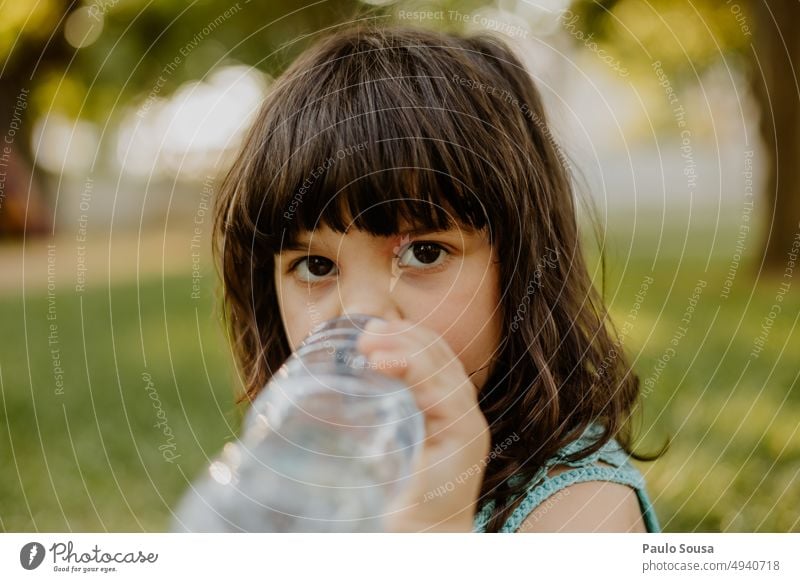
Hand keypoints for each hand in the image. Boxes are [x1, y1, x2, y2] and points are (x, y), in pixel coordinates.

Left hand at [356, 318, 490, 531]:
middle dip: (402, 334)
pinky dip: (418, 371)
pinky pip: (449, 394)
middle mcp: (458, 410)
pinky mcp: (468, 438)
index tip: (366, 328)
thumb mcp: (372, 444)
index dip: (402, 334)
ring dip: (405, 345)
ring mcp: (467, 423)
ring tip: (370, 342)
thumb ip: (358, 416)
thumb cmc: (390, 499)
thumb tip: (307, 388)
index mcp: (438, 407)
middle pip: (438, 353)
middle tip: (362, 332)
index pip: (429, 354)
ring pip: (443, 366)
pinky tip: (386, 363)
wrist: (416, 543)